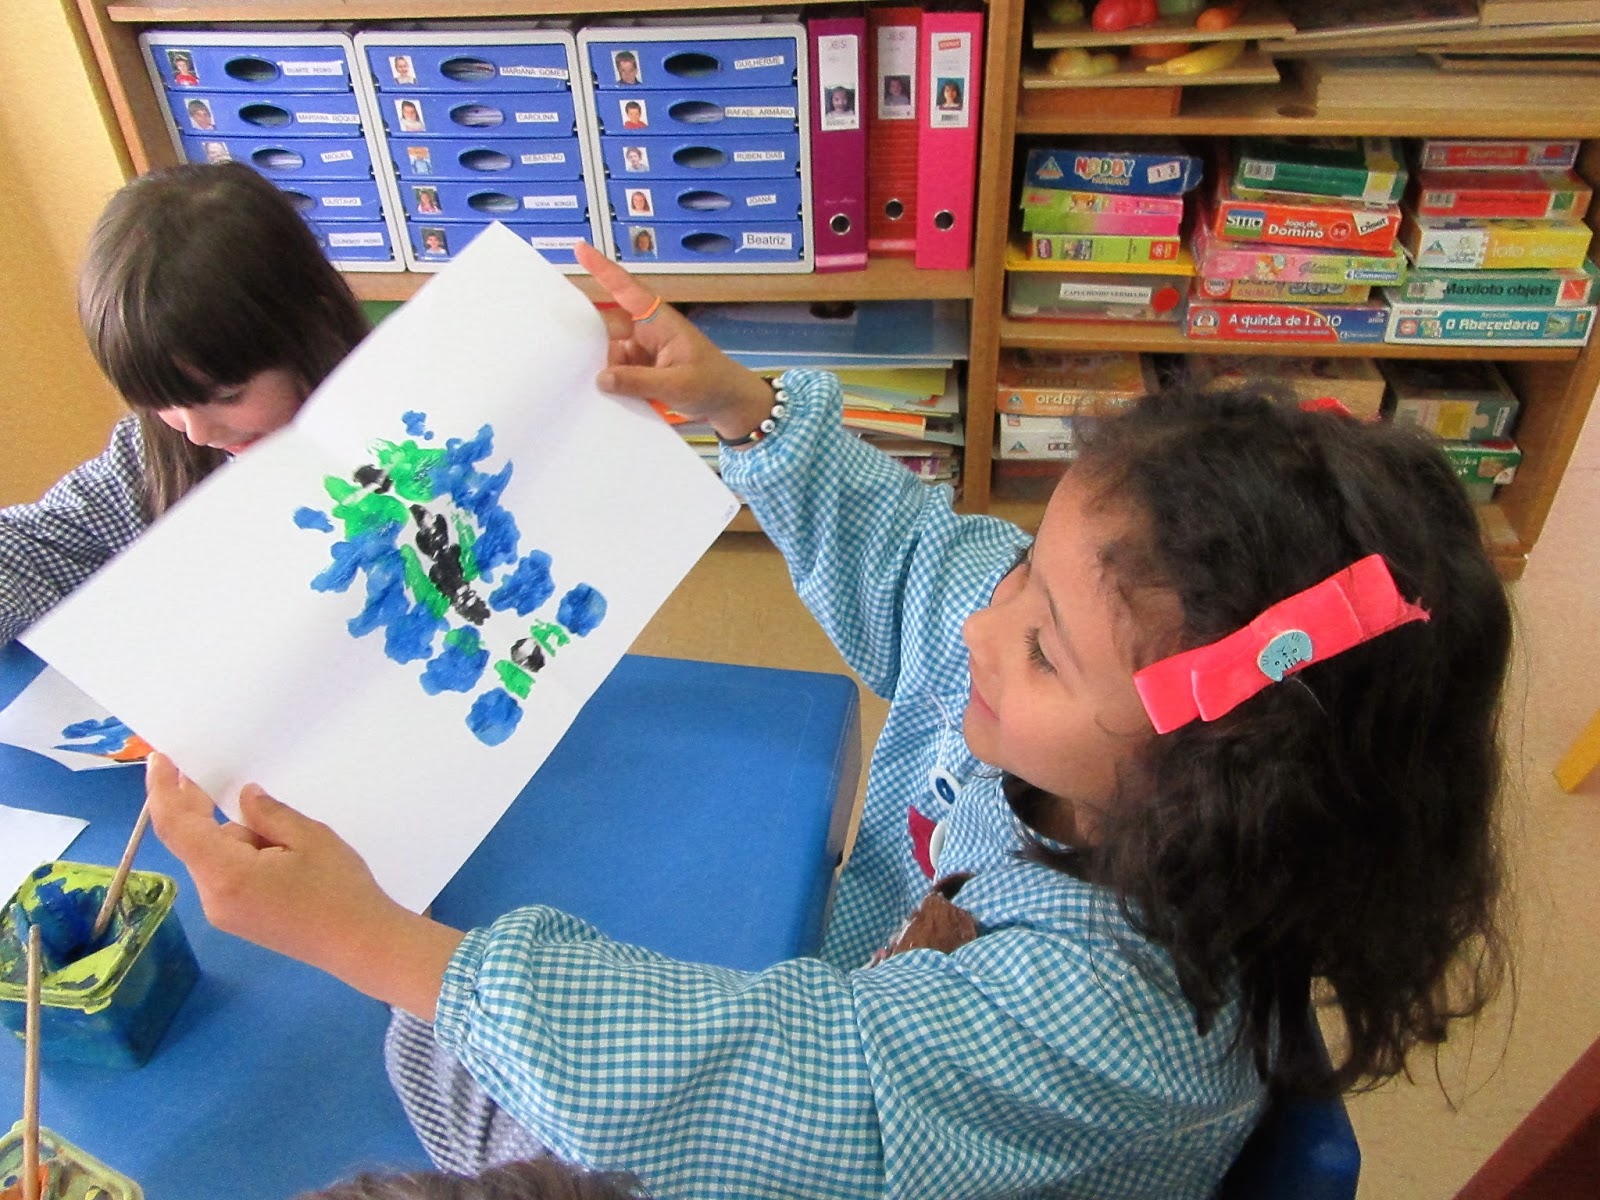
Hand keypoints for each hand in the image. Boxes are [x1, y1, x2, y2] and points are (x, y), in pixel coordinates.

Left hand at [146, 753, 461, 1018]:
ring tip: (289, 839)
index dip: (162, 791)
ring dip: (236, 835)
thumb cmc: (339, 890)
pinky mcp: (237, 918)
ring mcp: (223, 912)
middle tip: (217, 774)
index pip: (177, 826)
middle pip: (193, 841)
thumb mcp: (309, 837)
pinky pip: (226, 874)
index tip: (160, 759)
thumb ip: (267, 813)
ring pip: (214, 857)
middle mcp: (212, 896)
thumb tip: (243, 797)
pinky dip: (242, 854)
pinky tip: (281, 855)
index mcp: (225, 874)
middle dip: (204, 809)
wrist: (360, 945)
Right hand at [576, 242, 778, 442]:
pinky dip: (610, 381)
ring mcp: (642, 350)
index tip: (580, 248)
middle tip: (567, 349)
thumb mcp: (677, 384)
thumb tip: (602, 378)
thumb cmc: (711, 383)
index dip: (602, 268)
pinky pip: (616, 371)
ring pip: (609, 352)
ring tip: (587, 383)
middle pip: (608, 325)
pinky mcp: (641, 369)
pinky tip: (601, 395)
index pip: (626, 289)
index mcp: (658, 321)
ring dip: (600, 366)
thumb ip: (639, 382)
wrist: (728, 402)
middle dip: (589, 336)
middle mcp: (646, 330)